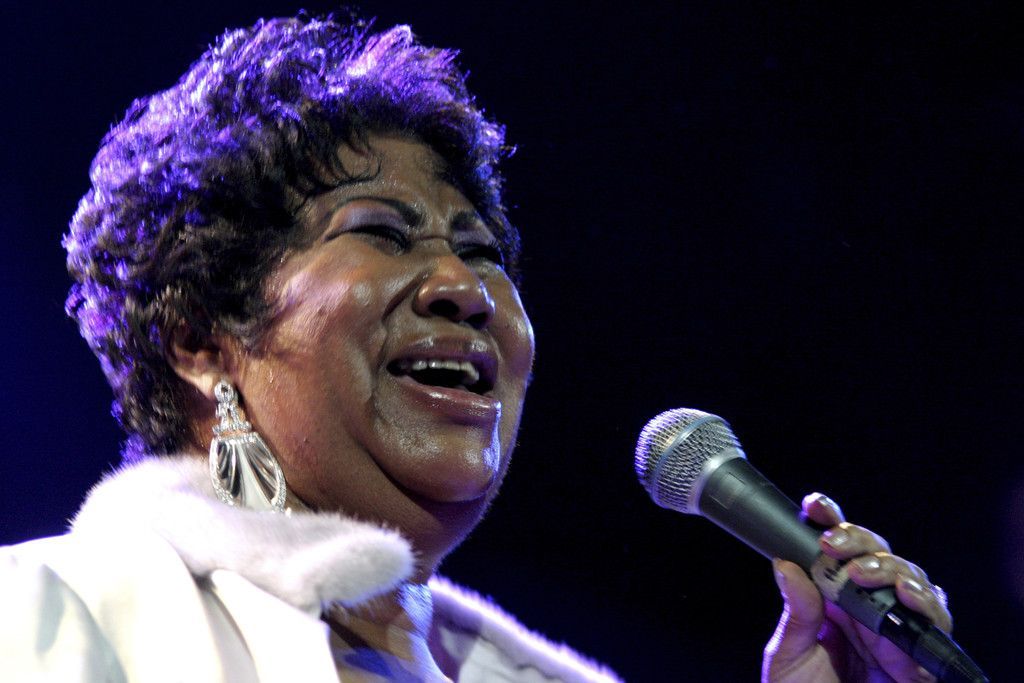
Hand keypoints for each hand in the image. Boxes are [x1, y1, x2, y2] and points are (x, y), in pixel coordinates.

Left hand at [762, 493, 952, 682]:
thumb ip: (796, 613)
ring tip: (865, 574)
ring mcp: (897, 632)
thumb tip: (784, 563)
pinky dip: (927, 605)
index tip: (815, 507)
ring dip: (893, 568)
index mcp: (834, 601)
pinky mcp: (918, 661)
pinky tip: (907, 597)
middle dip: (861, 541)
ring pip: (912, 581)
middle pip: (881, 556)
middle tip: (835, 546)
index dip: (834, 522)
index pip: (840, 552)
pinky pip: (935, 625)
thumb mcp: (789, 655)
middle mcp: (869, 610)